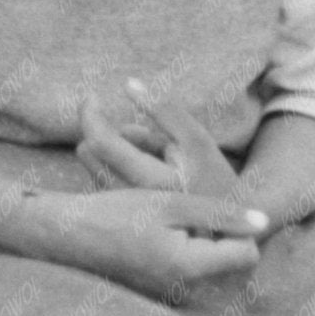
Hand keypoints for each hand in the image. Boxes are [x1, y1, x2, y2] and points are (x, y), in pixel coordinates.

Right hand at [38, 184, 266, 304]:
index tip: (216, 211)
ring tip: (177, 227)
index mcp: (192, 268)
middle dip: (225, 240)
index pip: (248, 254)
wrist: (68, 237)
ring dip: (206, 247)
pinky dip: (188, 257)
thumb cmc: (118, 213)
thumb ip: (221, 214)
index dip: (239, 229)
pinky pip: (194, 277)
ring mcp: (174, 299)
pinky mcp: (163, 297)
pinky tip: (165, 240)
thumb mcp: (172, 203)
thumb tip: (264, 223)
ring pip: (215, 270)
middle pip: (234, 266)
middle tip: (196, 217)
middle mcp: (187, 293)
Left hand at [76, 81, 258, 217]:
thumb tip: (128, 84)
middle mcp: (128, 200)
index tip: (92, 98)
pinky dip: (119, 169)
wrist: (224, 231)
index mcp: (149, 179)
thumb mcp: (197, 139)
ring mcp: (121, 213)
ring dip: (116, 152)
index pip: (101, 142)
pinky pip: (104, 183)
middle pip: (90, 153)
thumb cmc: (213, 179)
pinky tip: (150, 175)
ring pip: (95, 167)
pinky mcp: (119, 220)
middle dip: (107, 133)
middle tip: (142, 134)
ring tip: (156, 157)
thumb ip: (164, 110)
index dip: (90, 114)